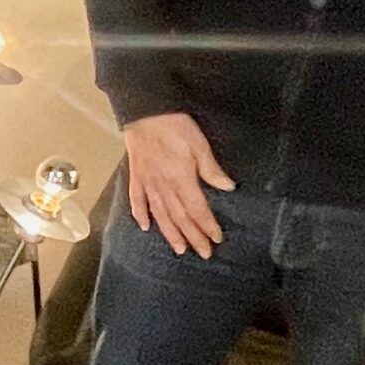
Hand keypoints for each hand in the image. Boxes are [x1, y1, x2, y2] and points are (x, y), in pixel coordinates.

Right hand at [121, 112, 233, 258]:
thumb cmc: (174, 125)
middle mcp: (163, 186)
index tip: (216, 239)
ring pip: (160, 214)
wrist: (144, 111)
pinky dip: (140, 214)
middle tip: (203, 253)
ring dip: (170, 233)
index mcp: (180, 179)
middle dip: (193, 236)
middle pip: (179, 217)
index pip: (197, 209)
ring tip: (179, 248)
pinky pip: (137, 199)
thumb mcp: (199, 144)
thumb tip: (227, 187)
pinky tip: (145, 226)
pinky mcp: (137, 175)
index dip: (207, 225)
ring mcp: (147, 182)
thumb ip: (211, 168)